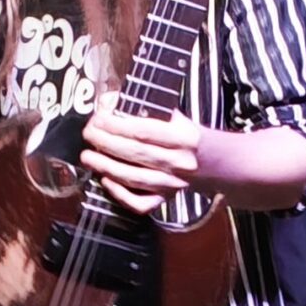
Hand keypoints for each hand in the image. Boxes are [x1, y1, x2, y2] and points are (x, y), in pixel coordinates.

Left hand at [81, 94, 203, 216]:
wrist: (218, 163)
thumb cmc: (189, 135)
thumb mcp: (177, 116)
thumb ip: (147, 109)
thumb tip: (109, 102)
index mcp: (184, 136)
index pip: (144, 130)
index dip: (117, 125)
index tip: (99, 118)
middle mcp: (179, 162)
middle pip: (135, 153)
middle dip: (106, 142)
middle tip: (88, 134)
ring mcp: (172, 184)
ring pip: (134, 178)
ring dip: (106, 167)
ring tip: (87, 156)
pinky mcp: (166, 200)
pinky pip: (140, 203)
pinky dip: (120, 194)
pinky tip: (106, 180)